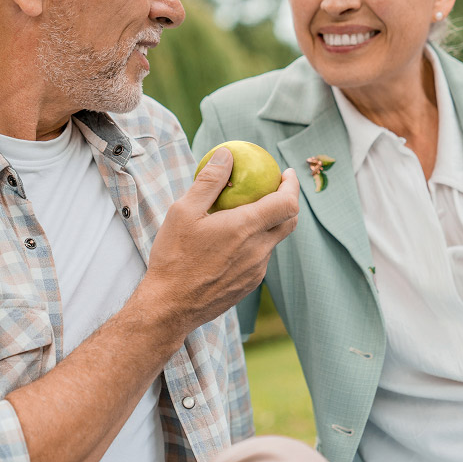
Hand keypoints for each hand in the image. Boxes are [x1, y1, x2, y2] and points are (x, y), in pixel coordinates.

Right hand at [144, 147, 298, 335]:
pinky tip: (233, 240)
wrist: (170, 307)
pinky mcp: (249, 285)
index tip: (286, 173)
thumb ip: (209, 181)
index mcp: (246, 228)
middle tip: (274, 188)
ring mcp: (256, 270)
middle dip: (288, 201)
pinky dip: (256, 242)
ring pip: (273, 240)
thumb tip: (227, 154)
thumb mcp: (184, 211)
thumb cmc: (174, 256)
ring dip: (268, 223)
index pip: (287, 203)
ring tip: (246, 213)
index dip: (292, 185)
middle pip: (289, 221)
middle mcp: (259, 250)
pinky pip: (260, 257)